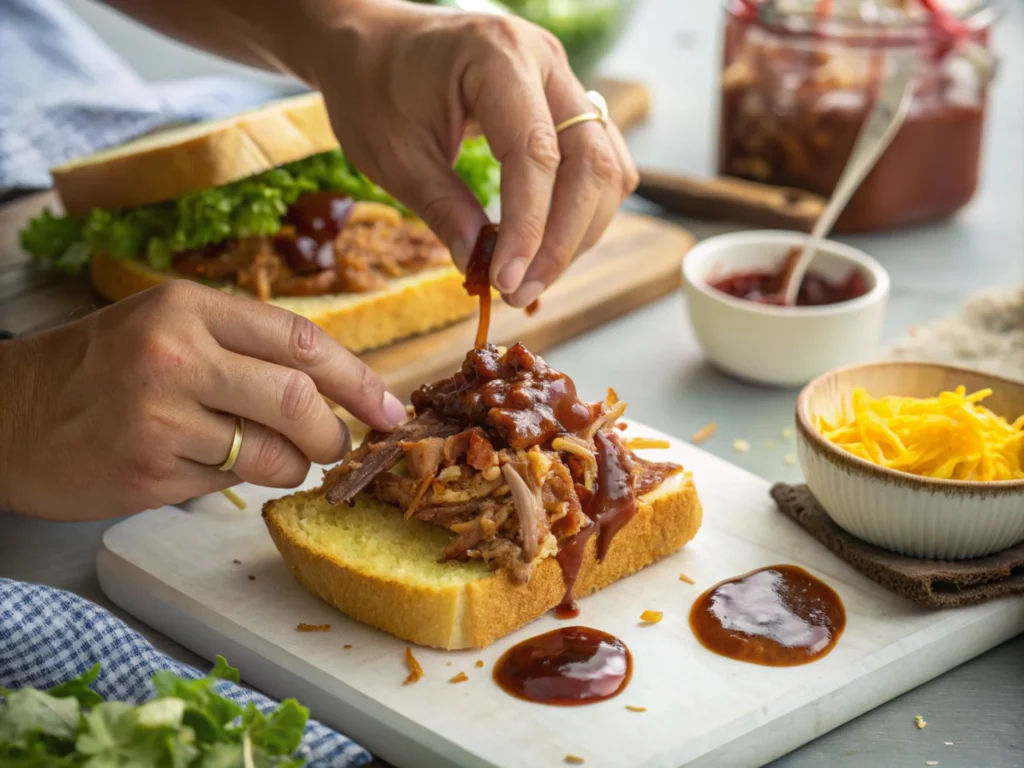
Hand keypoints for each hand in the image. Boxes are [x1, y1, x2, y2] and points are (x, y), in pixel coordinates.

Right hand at [0, 281, 406, 521]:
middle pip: (300, 400)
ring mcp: (160, 417)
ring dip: (292, 463)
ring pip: (274, 452)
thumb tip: (338, 389)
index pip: (302, 341)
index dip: (358, 379)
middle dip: (334, 433)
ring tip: (275, 457)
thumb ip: (247, 347)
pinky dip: (239, 480)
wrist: (8, 415)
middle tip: (338, 445)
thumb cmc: (101, 368)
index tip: (389, 408)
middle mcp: (177, 355)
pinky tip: (209, 465)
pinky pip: (231, 483)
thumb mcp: (169, 327)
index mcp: (189, 307)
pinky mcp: (149, 472)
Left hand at [294, 0, 638, 306]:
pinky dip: (582, 210)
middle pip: (589, 162)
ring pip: (607, 166)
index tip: (507, 282)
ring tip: (533, 277)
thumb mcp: (393, 156)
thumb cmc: (373, 88)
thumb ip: (443, 210)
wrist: (372, 44)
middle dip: (563, 240)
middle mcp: (544, 60)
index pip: (535, 154)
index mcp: (496, 57)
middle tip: (523, 292)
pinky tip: (546, 244)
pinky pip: (598, 161)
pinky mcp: (565, 101)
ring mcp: (562, 78)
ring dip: (579, 231)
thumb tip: (479, 270)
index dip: (529, 228)